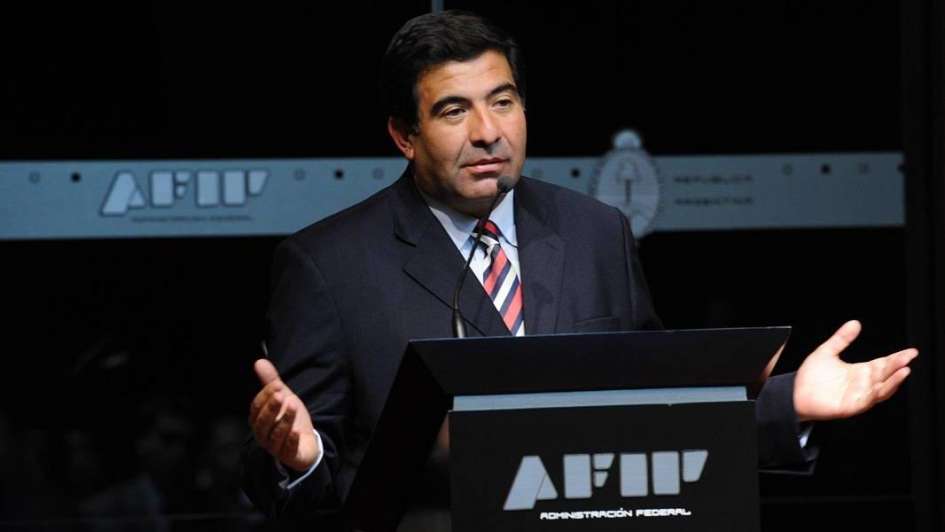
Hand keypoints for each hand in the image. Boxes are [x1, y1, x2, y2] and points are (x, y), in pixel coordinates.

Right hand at [249, 359, 319, 471]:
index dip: (265, 396)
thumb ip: (271, 381)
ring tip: (293, 406)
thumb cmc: (289, 418)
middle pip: (263, 422)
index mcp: (259, 420)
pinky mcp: (289, 456)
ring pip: (276, 435)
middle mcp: (263, 435)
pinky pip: (288, 450)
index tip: (277, 384)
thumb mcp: (282, 397)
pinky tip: (296, 432)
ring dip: (284, 420)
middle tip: (281, 395)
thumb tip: (259, 361)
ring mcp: (275, 447)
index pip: (257, 407)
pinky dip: (291, 441)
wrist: (305, 441)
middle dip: (271, 408)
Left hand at [793, 320, 917, 421]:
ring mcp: (858, 396)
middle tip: (909, 358)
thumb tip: (855, 323)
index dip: (897, 358)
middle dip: (898, 366)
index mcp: (859, 371)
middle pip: (885, 374)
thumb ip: (842, 338)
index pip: (883, 364)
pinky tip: (881, 385)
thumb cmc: (811, 376)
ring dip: (893, 381)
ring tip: (903, 371)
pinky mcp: (850, 406)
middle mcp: (862, 384)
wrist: (795, 393)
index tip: (911, 352)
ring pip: (881, 389)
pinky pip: (866, 400)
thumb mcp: (827, 352)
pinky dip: (875, 394)